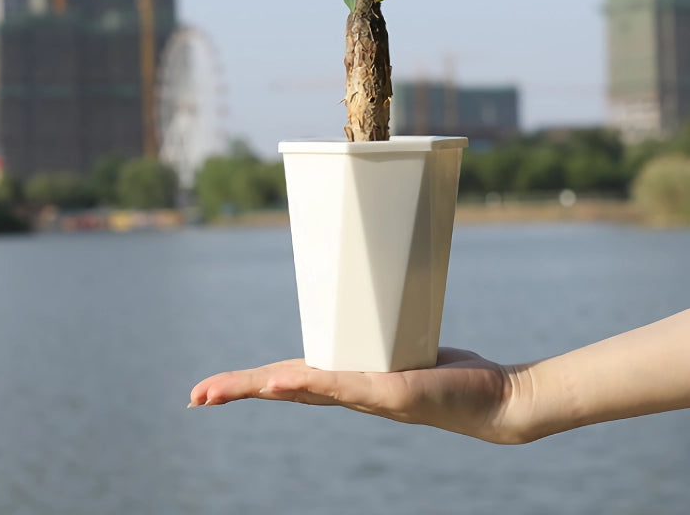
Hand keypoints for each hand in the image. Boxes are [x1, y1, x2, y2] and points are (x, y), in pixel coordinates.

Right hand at [188, 348, 529, 443]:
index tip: (208, 388)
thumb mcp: (406, 342)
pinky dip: (310, 383)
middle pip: (284, 389)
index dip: (248, 381)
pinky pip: (345, 386)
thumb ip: (383, 326)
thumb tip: (371, 290)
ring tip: (220, 391)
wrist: (494, 398)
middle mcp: (351, 392)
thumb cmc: (450, 373)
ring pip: (305, 389)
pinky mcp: (392, 392)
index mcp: (347, 379)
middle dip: (238, 391)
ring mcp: (369, 395)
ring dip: (262, 387)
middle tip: (195, 397)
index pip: (288, 379)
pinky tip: (282, 382)